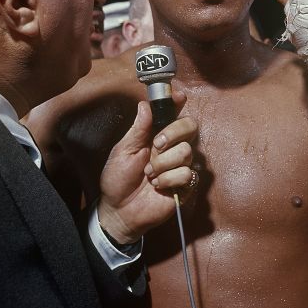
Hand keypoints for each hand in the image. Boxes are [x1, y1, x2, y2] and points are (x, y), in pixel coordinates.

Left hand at [96, 94, 196, 244]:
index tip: (179, 97)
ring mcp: (181, 165)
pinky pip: (188, 174)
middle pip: (190, 126)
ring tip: (149, 174)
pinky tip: (158, 186)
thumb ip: (138, 129)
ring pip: (187, 152)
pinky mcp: (186, 184)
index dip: (178, 103)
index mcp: (157, 135)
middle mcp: (172, 147)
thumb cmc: (118, 179)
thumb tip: (145, 104)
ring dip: (163, 164)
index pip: (174, 113)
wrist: (119, 210)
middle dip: (173, 133)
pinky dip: (169, 180)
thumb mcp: (123, 150)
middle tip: (156, 145)